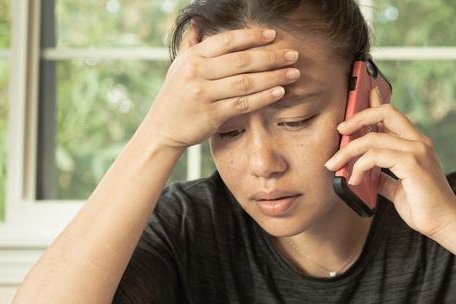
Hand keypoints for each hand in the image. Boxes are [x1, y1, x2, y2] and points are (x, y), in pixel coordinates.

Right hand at [138, 26, 300, 150]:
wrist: (162, 129)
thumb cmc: (175, 96)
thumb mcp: (178, 66)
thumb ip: (191, 44)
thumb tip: (198, 22)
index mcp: (193, 58)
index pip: (227, 42)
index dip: (252, 37)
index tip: (273, 35)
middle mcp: (197, 73)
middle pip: (241, 61)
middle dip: (271, 57)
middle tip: (293, 54)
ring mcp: (204, 94)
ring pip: (245, 82)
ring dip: (273, 77)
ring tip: (293, 73)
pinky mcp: (212, 114)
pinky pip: (243, 103)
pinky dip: (263, 97)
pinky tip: (280, 92)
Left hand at [324, 88, 455, 238]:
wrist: (444, 224)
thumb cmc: (423, 208)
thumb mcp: (398, 188)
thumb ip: (384, 178)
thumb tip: (366, 176)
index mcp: (416, 144)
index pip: (393, 115)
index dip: (375, 102)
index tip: (360, 96)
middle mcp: (418, 142)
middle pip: (385, 113)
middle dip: (357, 117)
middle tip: (339, 131)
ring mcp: (417, 151)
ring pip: (373, 138)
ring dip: (348, 151)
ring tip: (335, 166)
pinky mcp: (412, 164)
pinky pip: (376, 156)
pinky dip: (359, 166)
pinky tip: (354, 180)